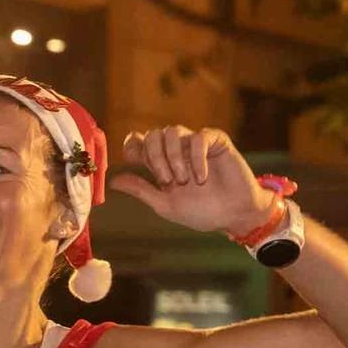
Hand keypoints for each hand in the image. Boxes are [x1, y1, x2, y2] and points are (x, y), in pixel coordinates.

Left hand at [107, 127, 273, 235]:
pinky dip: (196, 158)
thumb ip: (141, 190)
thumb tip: (113, 181)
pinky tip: (201, 177)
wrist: (235, 215)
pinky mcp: (216, 141)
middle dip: (155, 157)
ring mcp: (195, 143)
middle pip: (153, 135)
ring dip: (173, 156)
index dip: (133, 146)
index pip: (139, 142)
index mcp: (161, 163)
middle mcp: (176, 150)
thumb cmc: (202, 212)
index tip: (135, 161)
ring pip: (173, 131)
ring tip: (184, 180)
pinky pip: (199, 137)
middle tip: (166, 180)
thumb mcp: (165, 204)